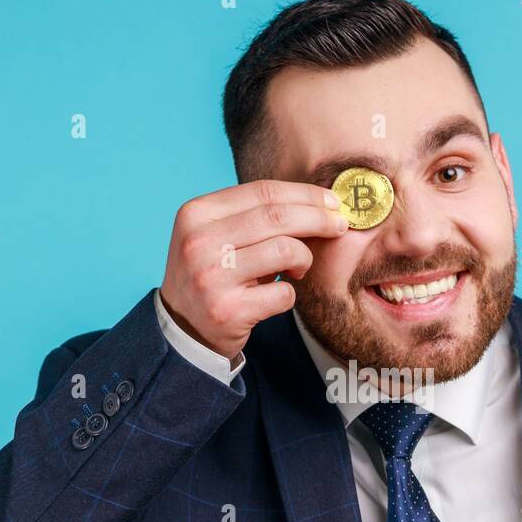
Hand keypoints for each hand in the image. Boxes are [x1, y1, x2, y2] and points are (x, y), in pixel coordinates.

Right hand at [159, 179, 347, 359]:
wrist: (183, 330)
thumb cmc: (212, 275)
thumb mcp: (217, 235)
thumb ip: (255, 216)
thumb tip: (318, 201)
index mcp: (196, 214)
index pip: (263, 192)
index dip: (305, 194)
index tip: (331, 201)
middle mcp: (200, 242)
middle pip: (277, 217)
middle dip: (318, 219)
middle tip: (338, 226)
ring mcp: (212, 277)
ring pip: (285, 250)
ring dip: (304, 258)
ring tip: (299, 267)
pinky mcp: (228, 311)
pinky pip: (284, 293)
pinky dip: (291, 293)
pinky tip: (279, 294)